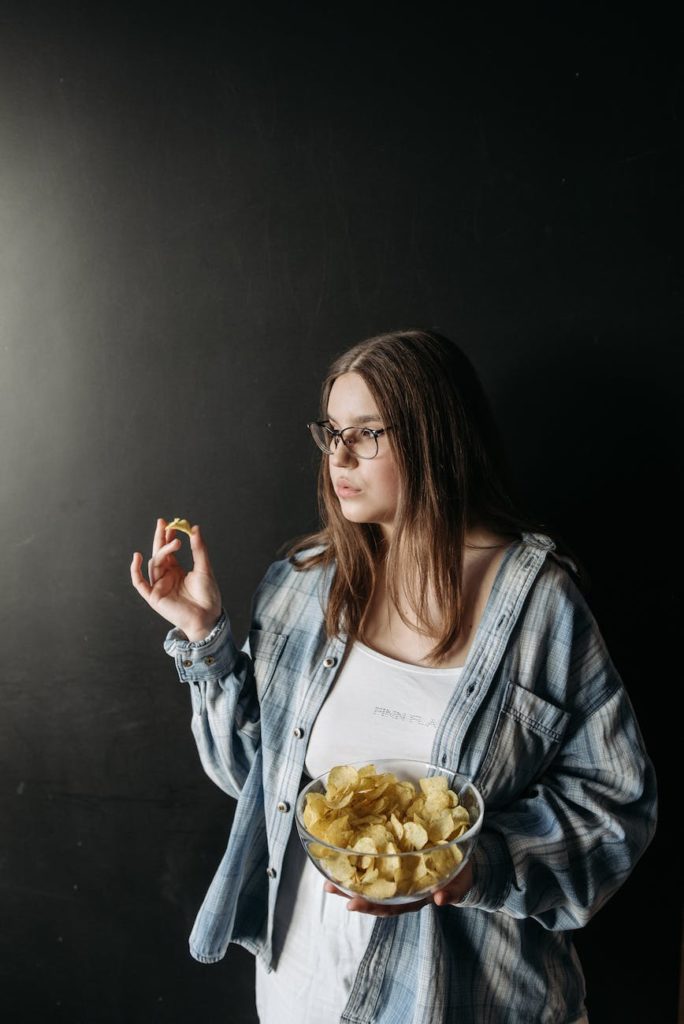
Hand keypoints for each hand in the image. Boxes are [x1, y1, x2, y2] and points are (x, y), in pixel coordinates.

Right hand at [130, 518, 221, 639]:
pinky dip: (135, 571)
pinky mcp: (154, 597)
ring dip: (162, 551)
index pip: (168, 550)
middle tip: (163, 522)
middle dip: (160, 538)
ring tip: (175, 541)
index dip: (168, 536)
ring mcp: (158, 586)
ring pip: (154, 564)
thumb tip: (195, 528)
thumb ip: (199, 549)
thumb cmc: (207, 596)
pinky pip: (140, 583)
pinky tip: (137, 557)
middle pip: (159, 554)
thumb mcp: (204, 568)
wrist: (208, 616)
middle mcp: (165, 577)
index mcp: (175, 570)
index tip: (172, 523)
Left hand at [323, 860, 473, 916]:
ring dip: (349, 880)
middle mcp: (401, 889)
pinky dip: (360, 860)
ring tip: (327, 876)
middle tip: (329, 887)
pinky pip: (376, 861)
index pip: (390, 905)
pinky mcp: (396, 858)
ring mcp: (397, 875)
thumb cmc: (460, 873)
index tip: (352, 904)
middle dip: (351, 893)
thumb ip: (452, 890)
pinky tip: (343, 854)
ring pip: (370, 881)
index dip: (371, 906)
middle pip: (373, 895)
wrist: (463, 859)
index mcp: (414, 896)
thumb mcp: (460, 882)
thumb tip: (440, 899)